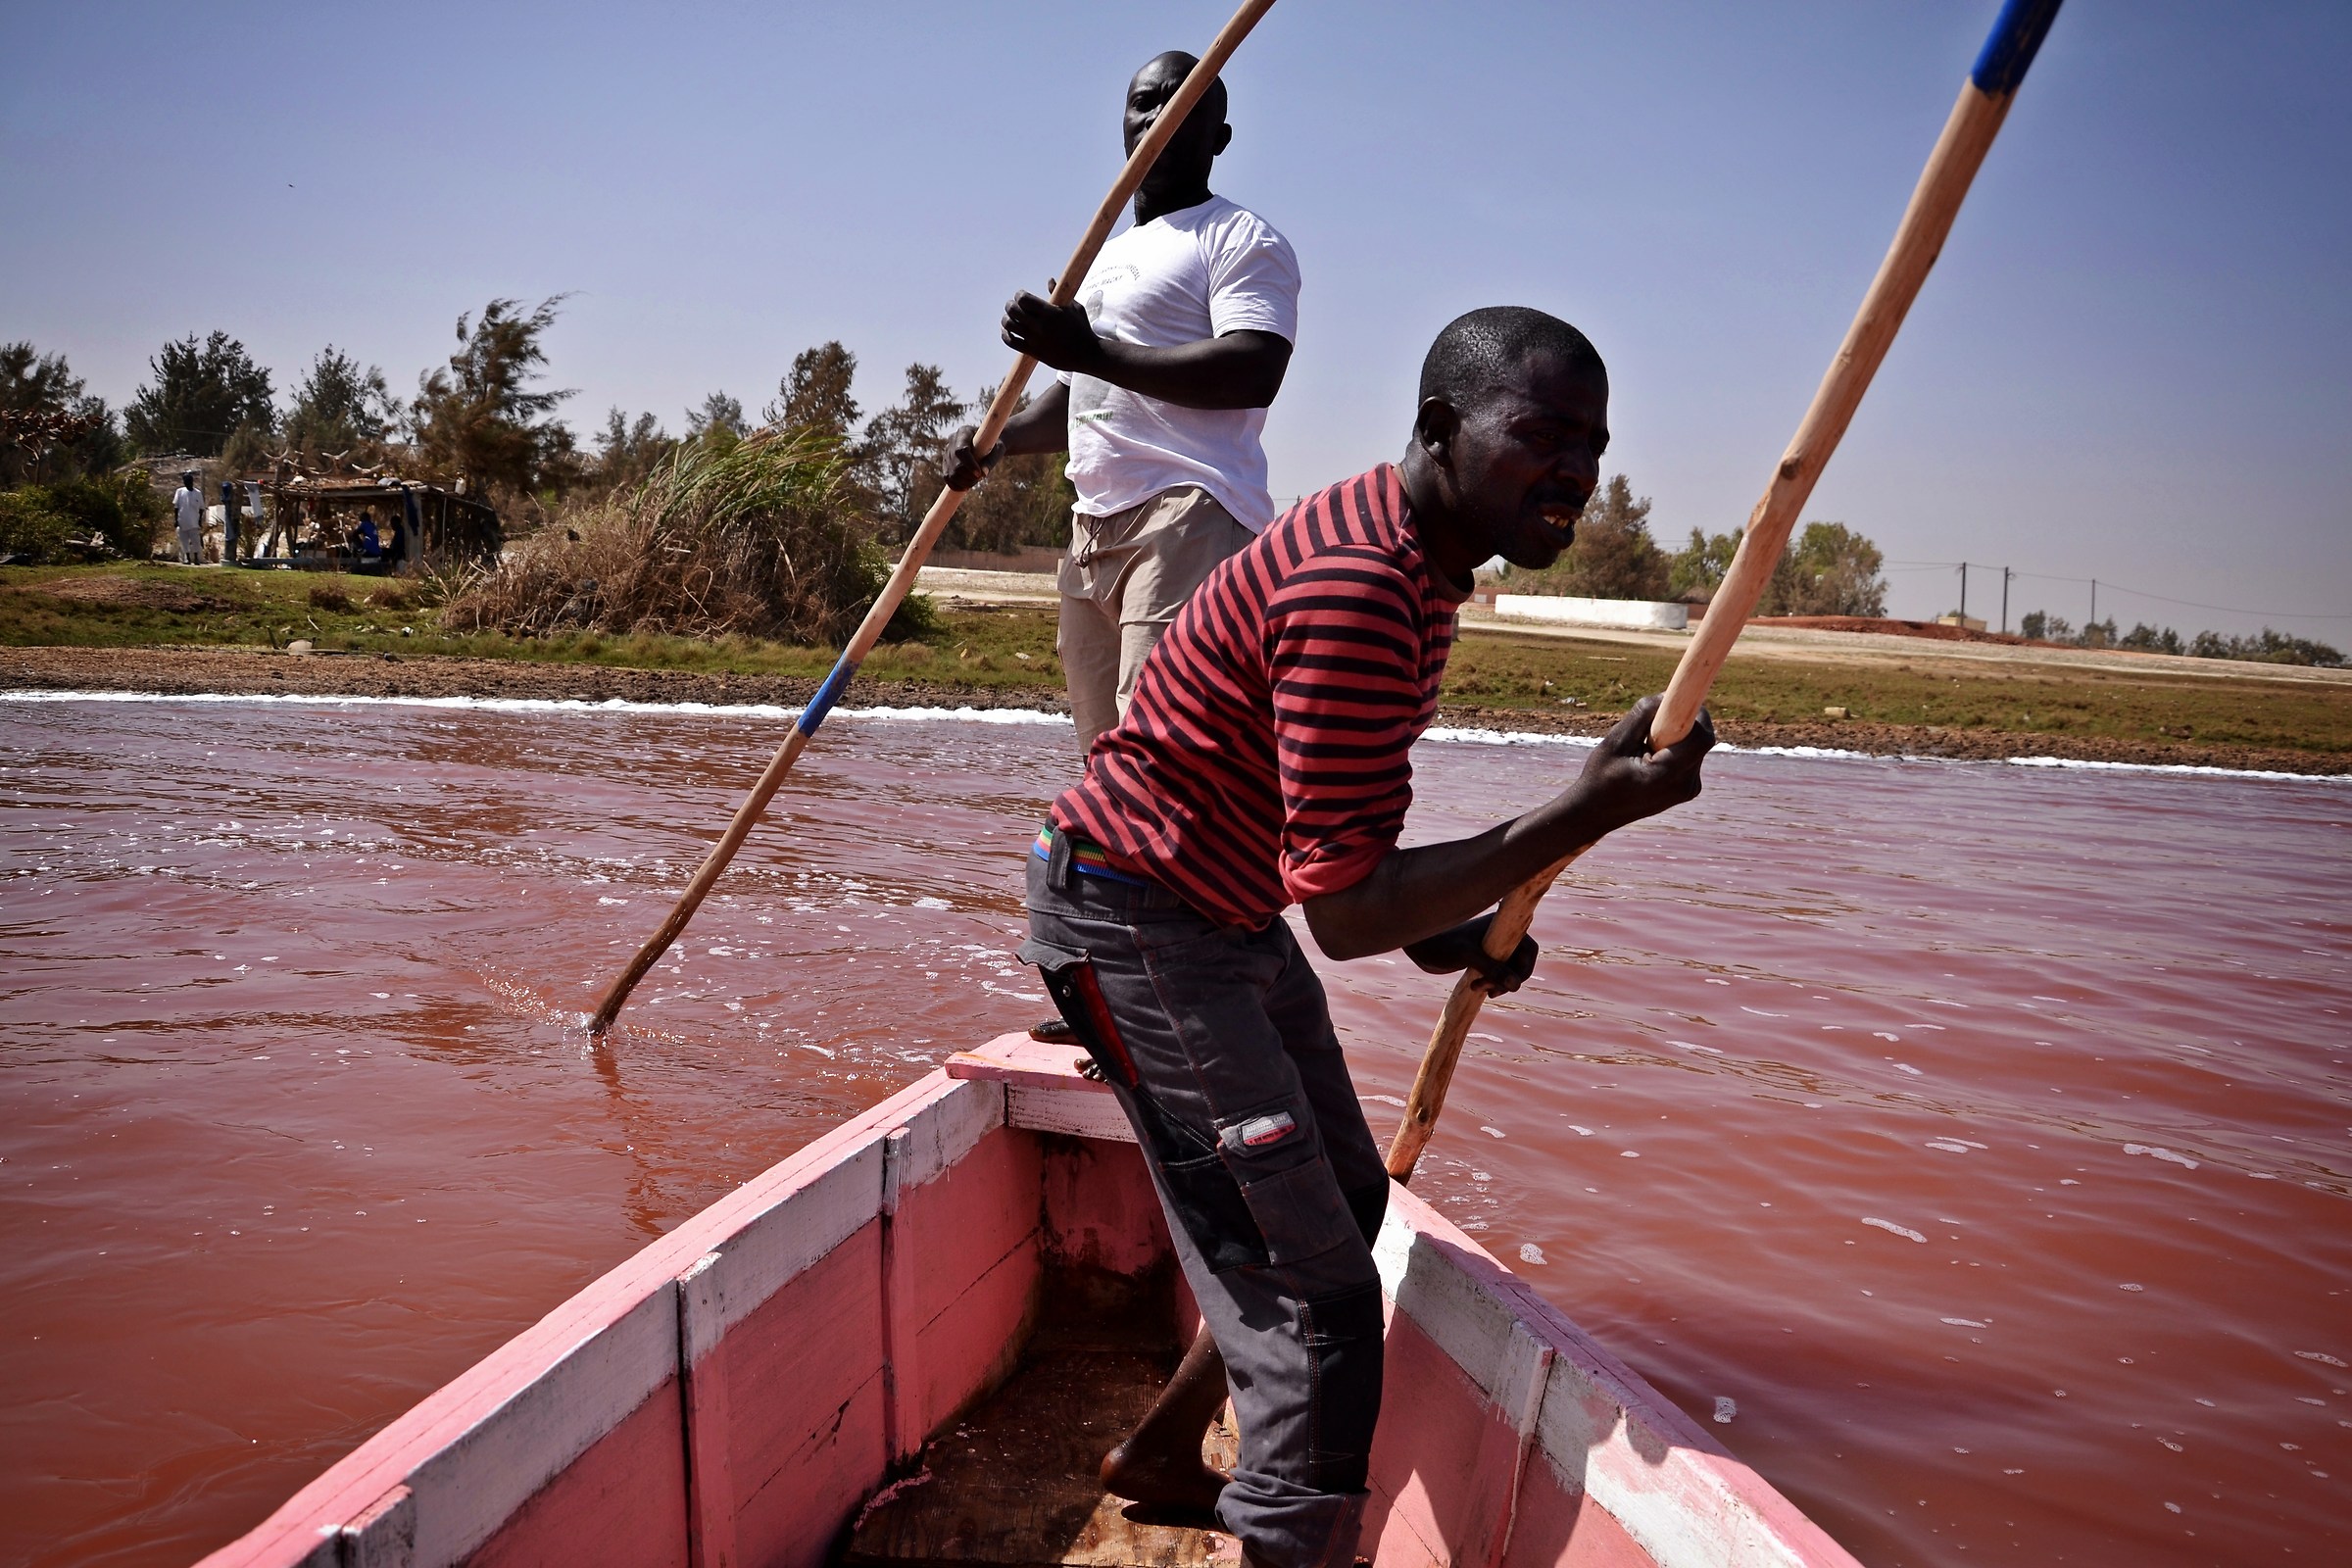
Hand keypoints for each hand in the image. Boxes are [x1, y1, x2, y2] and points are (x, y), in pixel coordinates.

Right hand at [941, 424, 1001, 490]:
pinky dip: (955, 486)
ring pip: (950, 473)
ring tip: (975, 481)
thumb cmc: (995, 445)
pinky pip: (947, 477)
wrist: (988, 444)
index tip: (979, 474)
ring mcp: (947, 452)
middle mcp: (952, 440)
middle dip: (968, 476)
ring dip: (963, 482)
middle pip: (955, 464)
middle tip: (980, 478)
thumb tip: (984, 474)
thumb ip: (991, 460)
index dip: (969, 464)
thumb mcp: (997, 450)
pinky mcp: (946, 462)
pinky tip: (965, 488)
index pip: (961, 450)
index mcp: (964, 432)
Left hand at [1001, 290, 1101, 374]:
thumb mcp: (1074, 307)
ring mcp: (1035, 340)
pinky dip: (1006, 335)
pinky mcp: (1033, 352)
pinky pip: (1011, 342)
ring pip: (1009, 326)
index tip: (1022, 295)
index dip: (1019, 294)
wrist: (1087, 354)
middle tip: (1013, 305)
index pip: (1023, 299)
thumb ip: (1059, 293)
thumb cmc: (1082, 328)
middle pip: (1013, 310)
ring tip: (1011, 318)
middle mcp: (1040, 326)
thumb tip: (1049, 280)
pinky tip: (1009, 331)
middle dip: (1010, 305)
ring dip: (1007, 319)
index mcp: (1050, 313)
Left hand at [1403, 913, 1538, 995]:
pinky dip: (1492, 984)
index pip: (1529, 949)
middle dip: (1508, 979)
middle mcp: (1500, 936)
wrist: (1421, 947)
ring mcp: (1493, 948)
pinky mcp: (1484, 959)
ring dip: (1499, 984)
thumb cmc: (1442, 944)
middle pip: (1520, 963)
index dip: (1524, 968)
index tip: (1510, 983)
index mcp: (1501, 926)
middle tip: (1489, 990)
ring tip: (1478, 988)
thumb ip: (1492, 968)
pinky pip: (1498, 975)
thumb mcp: (1467, 955)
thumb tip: (1516, 985)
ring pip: (1509, 972)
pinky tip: (1477, 988)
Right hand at [1566, 695, 1713, 837]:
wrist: (1596, 813)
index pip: (1701, 737)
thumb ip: (1642, 716)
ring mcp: (1689, 790)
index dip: (1695, 712)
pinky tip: (1650, 759)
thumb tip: (1666, 695)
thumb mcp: (1614, 742)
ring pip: (1696, 746)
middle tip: (1650, 728)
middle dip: (1681, 724)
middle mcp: (1685, 785)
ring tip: (1645, 750)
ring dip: (1677, 737)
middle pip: (1701, 739)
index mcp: (1667, 776)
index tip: (1676, 700)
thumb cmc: (1600, 777)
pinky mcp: (1688, 789)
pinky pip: (1690, 756)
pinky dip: (1675, 748)